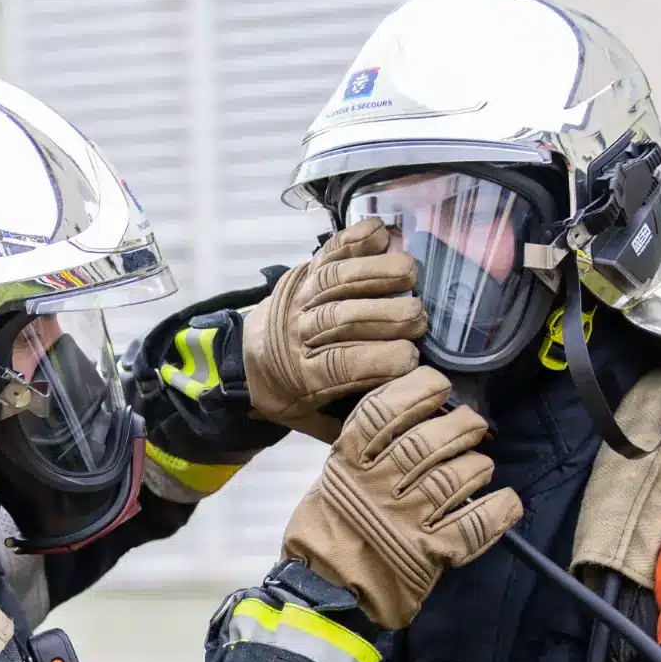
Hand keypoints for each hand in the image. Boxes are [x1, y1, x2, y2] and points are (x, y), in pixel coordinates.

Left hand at [242, 218, 427, 441]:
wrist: (242, 360)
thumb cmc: (288, 393)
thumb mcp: (309, 420)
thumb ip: (349, 424)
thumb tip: (402, 426)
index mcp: (300, 376)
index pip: (341, 365)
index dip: (379, 359)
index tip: (412, 358)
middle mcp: (296, 334)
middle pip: (342, 318)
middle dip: (387, 315)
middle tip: (418, 318)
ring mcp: (298, 298)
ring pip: (336, 279)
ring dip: (376, 272)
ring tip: (410, 274)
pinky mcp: (303, 273)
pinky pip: (329, 251)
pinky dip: (354, 239)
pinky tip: (381, 235)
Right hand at [280, 367, 521, 628]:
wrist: (326, 586)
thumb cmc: (331, 528)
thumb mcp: (335, 477)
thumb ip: (366, 447)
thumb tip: (414, 410)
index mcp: (351, 463)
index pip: (385, 412)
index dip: (418, 391)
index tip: (438, 385)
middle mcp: (379, 486)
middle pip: (429, 441)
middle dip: (462, 426)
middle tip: (472, 425)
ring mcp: (406, 519)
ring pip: (456, 478)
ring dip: (478, 467)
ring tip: (480, 467)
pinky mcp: (429, 552)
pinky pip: (475, 524)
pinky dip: (499, 510)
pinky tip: (506, 502)